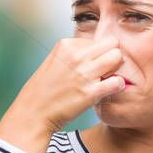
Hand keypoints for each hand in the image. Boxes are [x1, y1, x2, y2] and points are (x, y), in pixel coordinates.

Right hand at [0, 36, 128, 152]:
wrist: (34, 113)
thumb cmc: (45, 89)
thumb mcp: (55, 60)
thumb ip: (75, 53)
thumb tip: (98, 49)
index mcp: (66, 45)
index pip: (99, 40)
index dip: (99, 53)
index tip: (90, 66)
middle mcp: (76, 56)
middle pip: (112, 44)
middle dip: (112, 56)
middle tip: (105, 70)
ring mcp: (84, 73)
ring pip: (118, 57)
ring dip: (116, 69)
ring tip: (105, 79)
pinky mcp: (91, 92)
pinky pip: (118, 81)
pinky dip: (117, 86)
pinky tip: (108, 90)